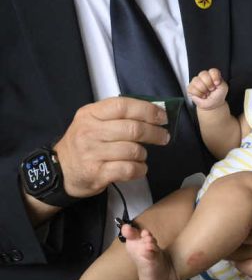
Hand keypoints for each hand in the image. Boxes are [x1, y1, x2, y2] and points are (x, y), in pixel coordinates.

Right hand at [54, 97, 169, 198]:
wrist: (60, 170)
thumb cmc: (84, 143)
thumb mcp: (93, 122)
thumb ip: (119, 116)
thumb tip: (155, 112)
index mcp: (90, 114)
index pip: (123, 106)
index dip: (147, 110)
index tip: (162, 117)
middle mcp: (89, 132)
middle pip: (133, 129)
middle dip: (155, 133)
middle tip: (163, 137)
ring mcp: (92, 153)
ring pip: (133, 150)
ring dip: (144, 154)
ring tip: (141, 155)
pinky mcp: (97, 173)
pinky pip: (129, 169)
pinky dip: (140, 169)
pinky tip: (138, 167)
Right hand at [187, 68, 228, 109]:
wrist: (212, 105)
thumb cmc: (217, 96)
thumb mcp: (223, 88)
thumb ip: (221, 82)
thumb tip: (214, 80)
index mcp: (212, 75)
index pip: (212, 71)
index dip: (215, 77)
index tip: (217, 84)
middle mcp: (204, 76)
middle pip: (203, 74)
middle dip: (208, 84)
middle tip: (211, 89)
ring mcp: (196, 81)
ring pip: (196, 81)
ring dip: (203, 90)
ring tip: (206, 93)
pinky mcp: (190, 87)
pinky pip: (192, 89)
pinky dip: (198, 94)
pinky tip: (201, 95)